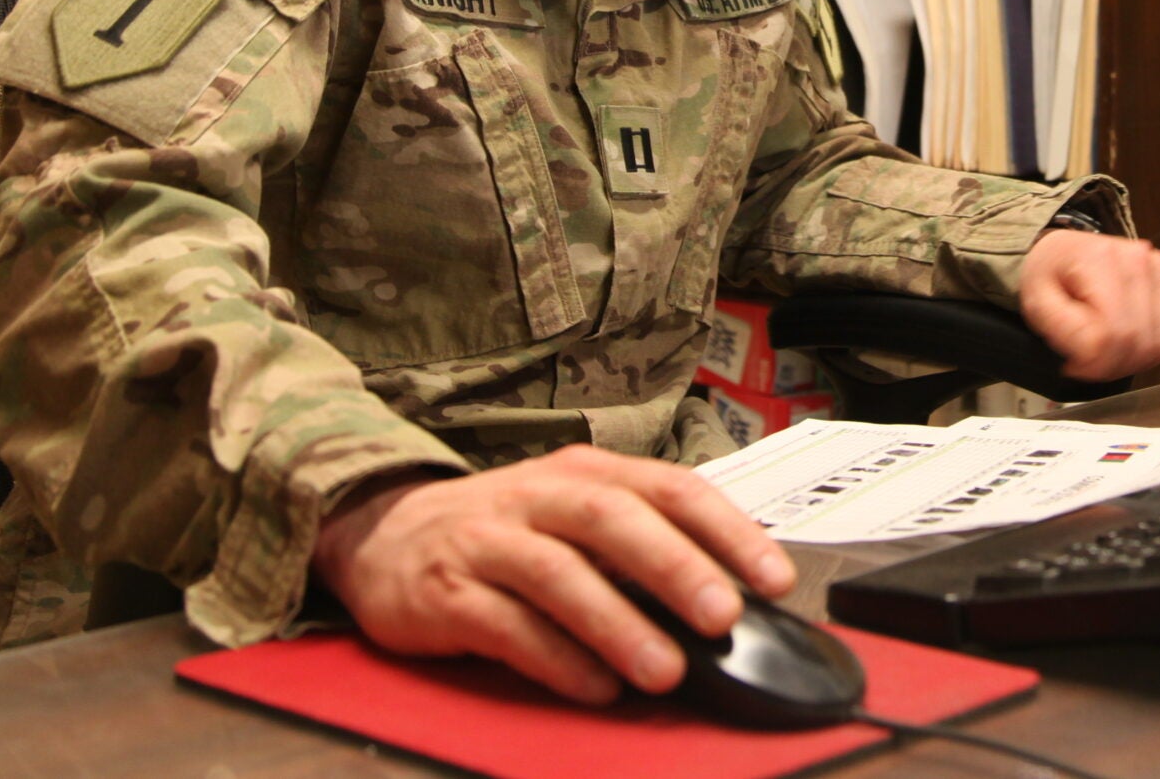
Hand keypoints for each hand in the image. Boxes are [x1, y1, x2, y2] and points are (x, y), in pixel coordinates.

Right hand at [311, 446, 794, 703]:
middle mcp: (538, 496)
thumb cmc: (506, 532)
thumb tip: (730, 599)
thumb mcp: (574, 516)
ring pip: (560, 575)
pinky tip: (595, 688)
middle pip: (614, 520)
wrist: (383, 535)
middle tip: (724, 618)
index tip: (775, 579)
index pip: (670, 488)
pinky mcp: (446, 592)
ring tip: (664, 671)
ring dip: (618, 624)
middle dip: (675, 568)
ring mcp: (489, 541)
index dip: (727, 531)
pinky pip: (507, 625)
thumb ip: (641, 547)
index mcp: (586, 472)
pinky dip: (557, 659)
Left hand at [1018, 228, 1159, 378]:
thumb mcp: (1035, 300)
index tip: (1074, 365)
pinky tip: (1124, 341)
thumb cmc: (1051, 273)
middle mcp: (1138, 258)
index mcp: (1100, 258)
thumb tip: (1093, 351)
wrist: (1067, 251)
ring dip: (1132, 362)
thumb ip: (1058, 327)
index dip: (1094, 363)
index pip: (1112, 333)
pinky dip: (1149, 350)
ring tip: (1105, 354)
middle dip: (1112, 366)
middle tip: (1088, 364)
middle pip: (1140, 341)